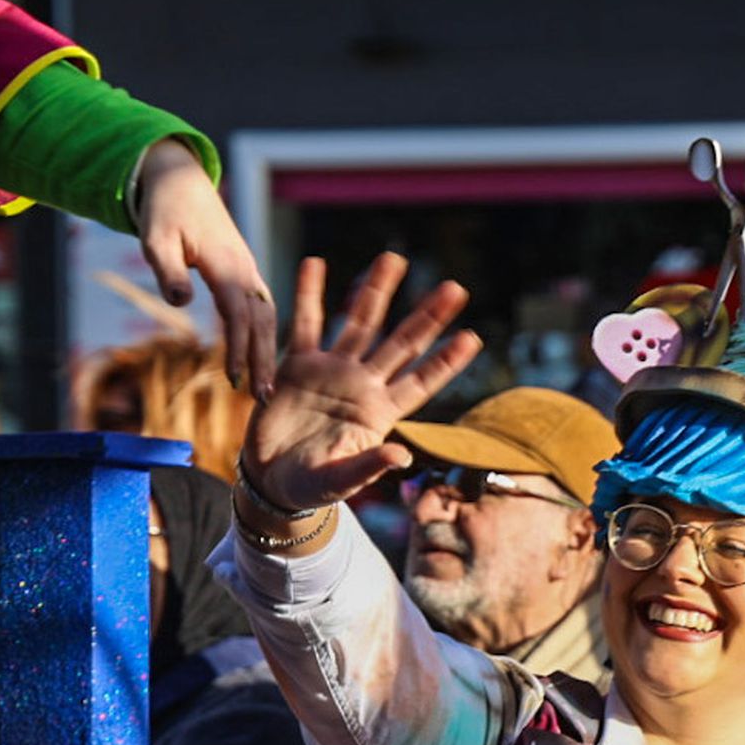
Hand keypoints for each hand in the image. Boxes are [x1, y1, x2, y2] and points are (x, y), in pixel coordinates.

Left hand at [136, 140, 276, 396]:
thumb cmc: (164, 212)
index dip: (238, 348)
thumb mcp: (155, 239)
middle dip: (263, 360)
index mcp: (226, 264)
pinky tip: (262, 359)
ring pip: (267, 317)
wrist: (180, 182)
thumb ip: (168, 271)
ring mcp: (248, 271)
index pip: (238, 314)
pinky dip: (265, 336)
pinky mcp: (246, 273)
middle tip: (262, 399)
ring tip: (265, 387)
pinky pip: (262, 309)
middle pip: (261, 322)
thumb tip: (181, 302)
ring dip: (268, 352)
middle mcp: (245, 269)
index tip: (234, 380)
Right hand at [241, 253, 481, 513]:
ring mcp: (332, 371)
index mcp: (379, 413)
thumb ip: (369, 466)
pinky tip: (315, 264)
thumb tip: (402, 456)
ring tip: (394, 258)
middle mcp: (362, 385)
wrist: (270, 479)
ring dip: (377, 291)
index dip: (446, 361)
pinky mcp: (298, 365)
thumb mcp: (340, 481)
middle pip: (402, 343)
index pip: (421, 383)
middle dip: (428, 317)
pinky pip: (306, 323)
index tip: (473, 337)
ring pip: (361, 324)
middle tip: (455, 288)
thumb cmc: (310, 486)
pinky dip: (309, 294)